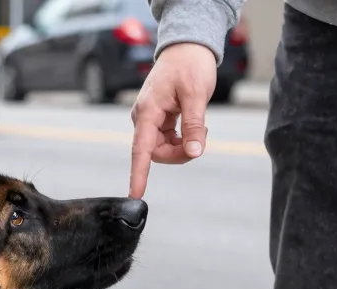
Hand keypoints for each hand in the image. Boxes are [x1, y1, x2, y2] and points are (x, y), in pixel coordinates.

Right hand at [129, 42, 216, 197]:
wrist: (187, 46)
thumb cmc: (190, 65)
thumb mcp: (196, 95)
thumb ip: (194, 126)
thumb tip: (194, 152)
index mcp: (148, 111)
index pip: (141, 150)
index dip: (138, 174)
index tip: (135, 194)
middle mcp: (144, 117)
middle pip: (156, 153)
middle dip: (179, 153)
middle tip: (201, 141)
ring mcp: (150, 119)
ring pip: (162, 148)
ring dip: (182, 146)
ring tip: (200, 127)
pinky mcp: (157, 118)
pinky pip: (166, 139)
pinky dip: (182, 139)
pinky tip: (193, 126)